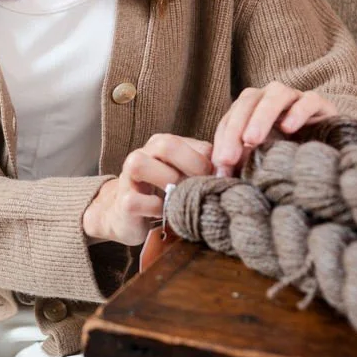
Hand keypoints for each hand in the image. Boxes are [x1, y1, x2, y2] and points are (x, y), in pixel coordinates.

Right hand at [82, 134, 212, 246]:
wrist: (125, 213)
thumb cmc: (162, 194)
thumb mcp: (184, 177)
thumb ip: (203, 168)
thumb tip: (233, 170)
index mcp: (162, 145)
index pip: (192, 143)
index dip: (211, 162)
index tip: (220, 181)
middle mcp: (143, 154)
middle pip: (165, 144)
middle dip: (191, 164)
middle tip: (202, 185)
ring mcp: (128, 177)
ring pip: (140, 164)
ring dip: (167, 182)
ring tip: (179, 198)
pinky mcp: (123, 202)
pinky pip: (136, 200)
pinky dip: (155, 208)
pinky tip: (164, 213)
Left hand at [211, 82, 337, 175]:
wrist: (328, 147)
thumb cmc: (288, 154)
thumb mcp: (262, 159)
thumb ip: (241, 162)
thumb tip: (219, 175)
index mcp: (251, 107)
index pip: (231, 118)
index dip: (222, 139)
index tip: (220, 164)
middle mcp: (270, 97)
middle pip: (248, 102)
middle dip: (236, 129)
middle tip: (229, 157)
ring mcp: (295, 97)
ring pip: (275, 95)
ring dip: (261, 116)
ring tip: (252, 140)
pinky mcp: (320, 103)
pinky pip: (308, 100)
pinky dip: (297, 112)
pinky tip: (288, 129)